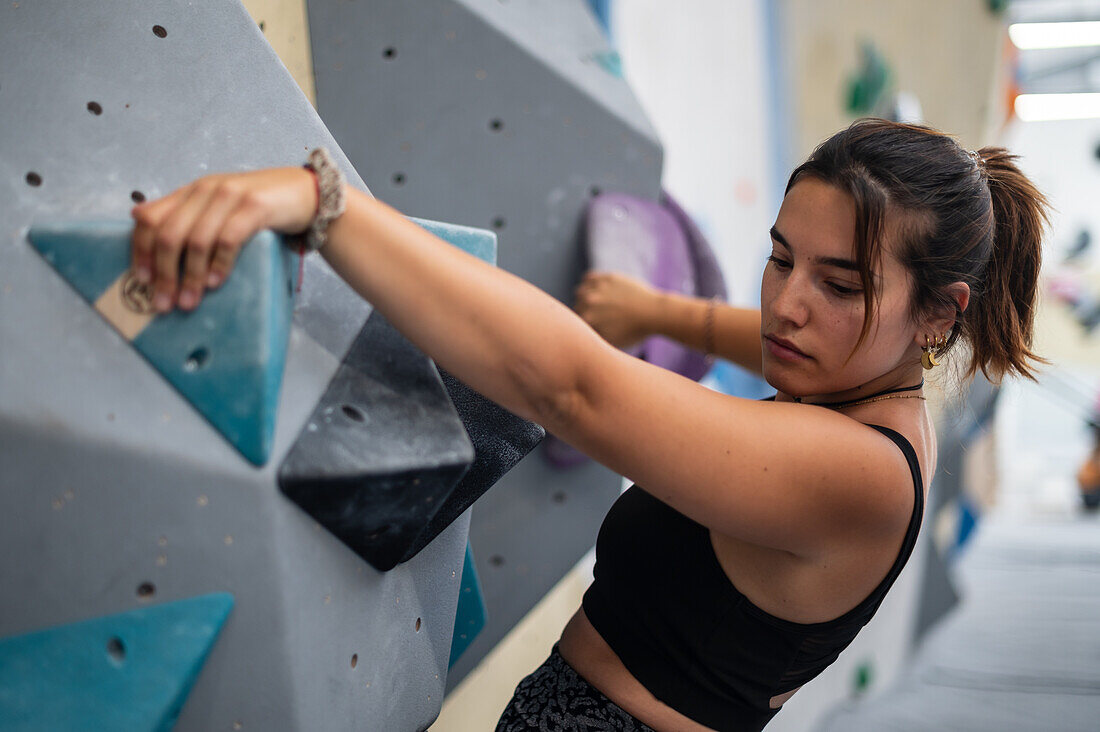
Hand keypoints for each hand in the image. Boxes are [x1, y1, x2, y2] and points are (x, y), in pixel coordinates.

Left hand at [130, 167, 317, 311]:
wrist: (306, 194)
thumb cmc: (261, 207)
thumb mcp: (218, 206)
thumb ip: (184, 212)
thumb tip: (138, 217)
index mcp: (192, 192)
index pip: (151, 217)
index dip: (141, 250)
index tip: (141, 280)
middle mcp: (206, 190)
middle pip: (170, 234)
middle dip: (163, 273)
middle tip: (163, 302)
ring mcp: (230, 196)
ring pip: (197, 240)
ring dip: (190, 277)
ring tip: (189, 302)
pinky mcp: (255, 207)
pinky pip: (228, 239)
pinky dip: (219, 264)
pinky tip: (215, 283)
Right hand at [573, 271, 661, 348]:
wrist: (655, 314)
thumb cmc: (634, 332)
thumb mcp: (610, 342)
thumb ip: (590, 338)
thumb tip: (578, 337)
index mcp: (587, 319)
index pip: (574, 322)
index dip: (581, 326)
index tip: (592, 327)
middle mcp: (589, 302)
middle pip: (576, 307)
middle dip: (583, 312)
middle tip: (599, 317)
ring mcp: (598, 288)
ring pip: (580, 292)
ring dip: (585, 297)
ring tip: (598, 304)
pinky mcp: (607, 277)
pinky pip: (588, 278)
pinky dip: (590, 283)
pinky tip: (599, 291)